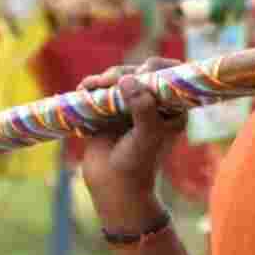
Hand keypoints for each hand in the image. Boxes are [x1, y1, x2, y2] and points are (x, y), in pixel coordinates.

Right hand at [76, 56, 187, 230]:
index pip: (171, 77)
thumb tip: (127, 79)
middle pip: (140, 73)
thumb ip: (143, 108)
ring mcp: (128, 107)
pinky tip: (84, 89)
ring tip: (92, 86)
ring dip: (105, 79)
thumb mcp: (146, 136)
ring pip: (118, 79)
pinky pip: (100, 91)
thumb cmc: (138, 165)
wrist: (114, 188)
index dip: (159, 66)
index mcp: (171, 109)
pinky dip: (91, 86)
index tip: (145, 68)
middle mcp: (151, 105)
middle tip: (109, 81)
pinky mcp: (107, 112)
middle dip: (124, 72)